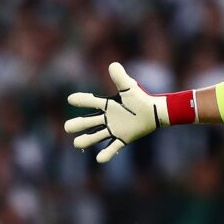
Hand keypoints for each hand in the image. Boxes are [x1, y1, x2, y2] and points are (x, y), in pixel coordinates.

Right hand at [65, 62, 193, 162]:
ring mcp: (114, 129)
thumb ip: (120, 78)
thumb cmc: (142, 98)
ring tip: (76, 143)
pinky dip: (106, 154)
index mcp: (108, 105)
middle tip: (68, 127)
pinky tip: (99, 159)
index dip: (82, 100)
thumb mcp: (130, 88)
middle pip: (89, 122)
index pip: (92, 102)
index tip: (71, 99)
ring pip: (96, 136)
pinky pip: (113, 147)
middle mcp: (108, 118)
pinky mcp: (123, 138)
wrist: (156, 112)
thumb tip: (113, 65)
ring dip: (87, 139)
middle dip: (78, 124)